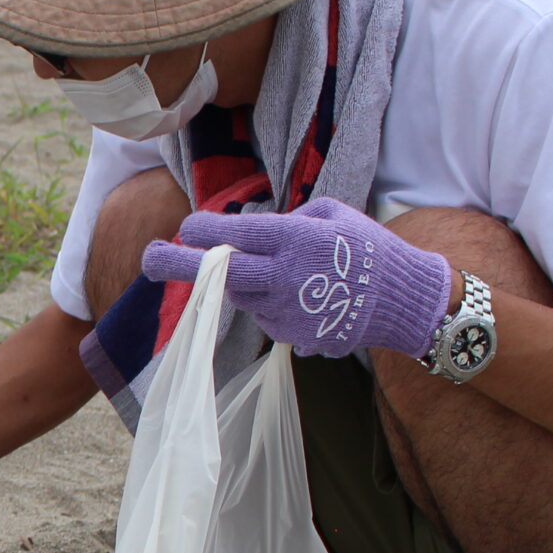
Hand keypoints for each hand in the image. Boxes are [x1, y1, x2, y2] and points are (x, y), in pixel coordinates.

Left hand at [140, 197, 453, 359]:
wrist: (404, 300)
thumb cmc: (367, 249)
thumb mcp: (332, 215)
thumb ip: (287, 220)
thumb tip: (247, 229)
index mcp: (296, 241)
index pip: (238, 234)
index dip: (204, 229)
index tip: (185, 226)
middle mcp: (285, 278)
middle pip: (222, 272)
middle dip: (179, 263)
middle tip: (148, 258)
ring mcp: (287, 312)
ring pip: (242, 295)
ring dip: (244, 282)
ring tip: (286, 272)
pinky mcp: (293, 337)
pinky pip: (266, 315)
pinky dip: (272, 302)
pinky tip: (305, 295)